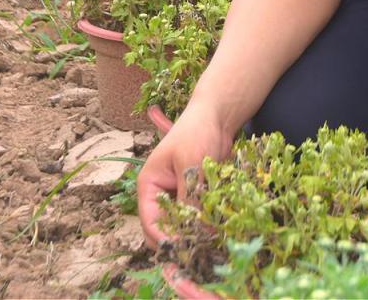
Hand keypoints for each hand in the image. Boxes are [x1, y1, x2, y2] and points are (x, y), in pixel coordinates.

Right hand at [137, 100, 234, 248]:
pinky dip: (204, 226)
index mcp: (149, 186)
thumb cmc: (197, 132)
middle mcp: (161, 195)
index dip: (165, 239)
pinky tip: (218, 231)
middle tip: (198, 251)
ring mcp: (178, 197)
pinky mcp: (195, 197)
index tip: (184, 250)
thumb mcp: (191, 163)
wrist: (217, 117)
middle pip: (163, 230)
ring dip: (193, 236)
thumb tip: (195, 230)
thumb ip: (190, 196)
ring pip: (181, 227)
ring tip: (210, 244)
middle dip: (178, 242)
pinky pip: (196, 218)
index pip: (150, 221)